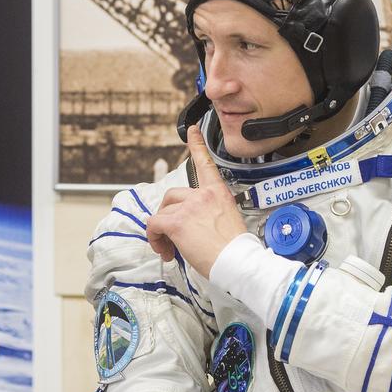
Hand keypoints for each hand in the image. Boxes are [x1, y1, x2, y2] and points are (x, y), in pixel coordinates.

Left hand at [145, 125, 247, 276]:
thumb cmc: (235, 249)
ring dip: (161, 230)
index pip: (205, 162)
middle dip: (168, 214)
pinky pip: (154, 224)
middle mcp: (202, 195)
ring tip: (170, 248)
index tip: (192, 130)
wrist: (237, 261)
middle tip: (173, 235)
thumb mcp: (228, 221)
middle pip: (172, 195)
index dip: (197, 144)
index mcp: (218, 193)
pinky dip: (154, 238)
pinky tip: (165, 249)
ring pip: (162, 212)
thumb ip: (210, 214)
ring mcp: (189, 207)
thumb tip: (196, 226)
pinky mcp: (176, 222)